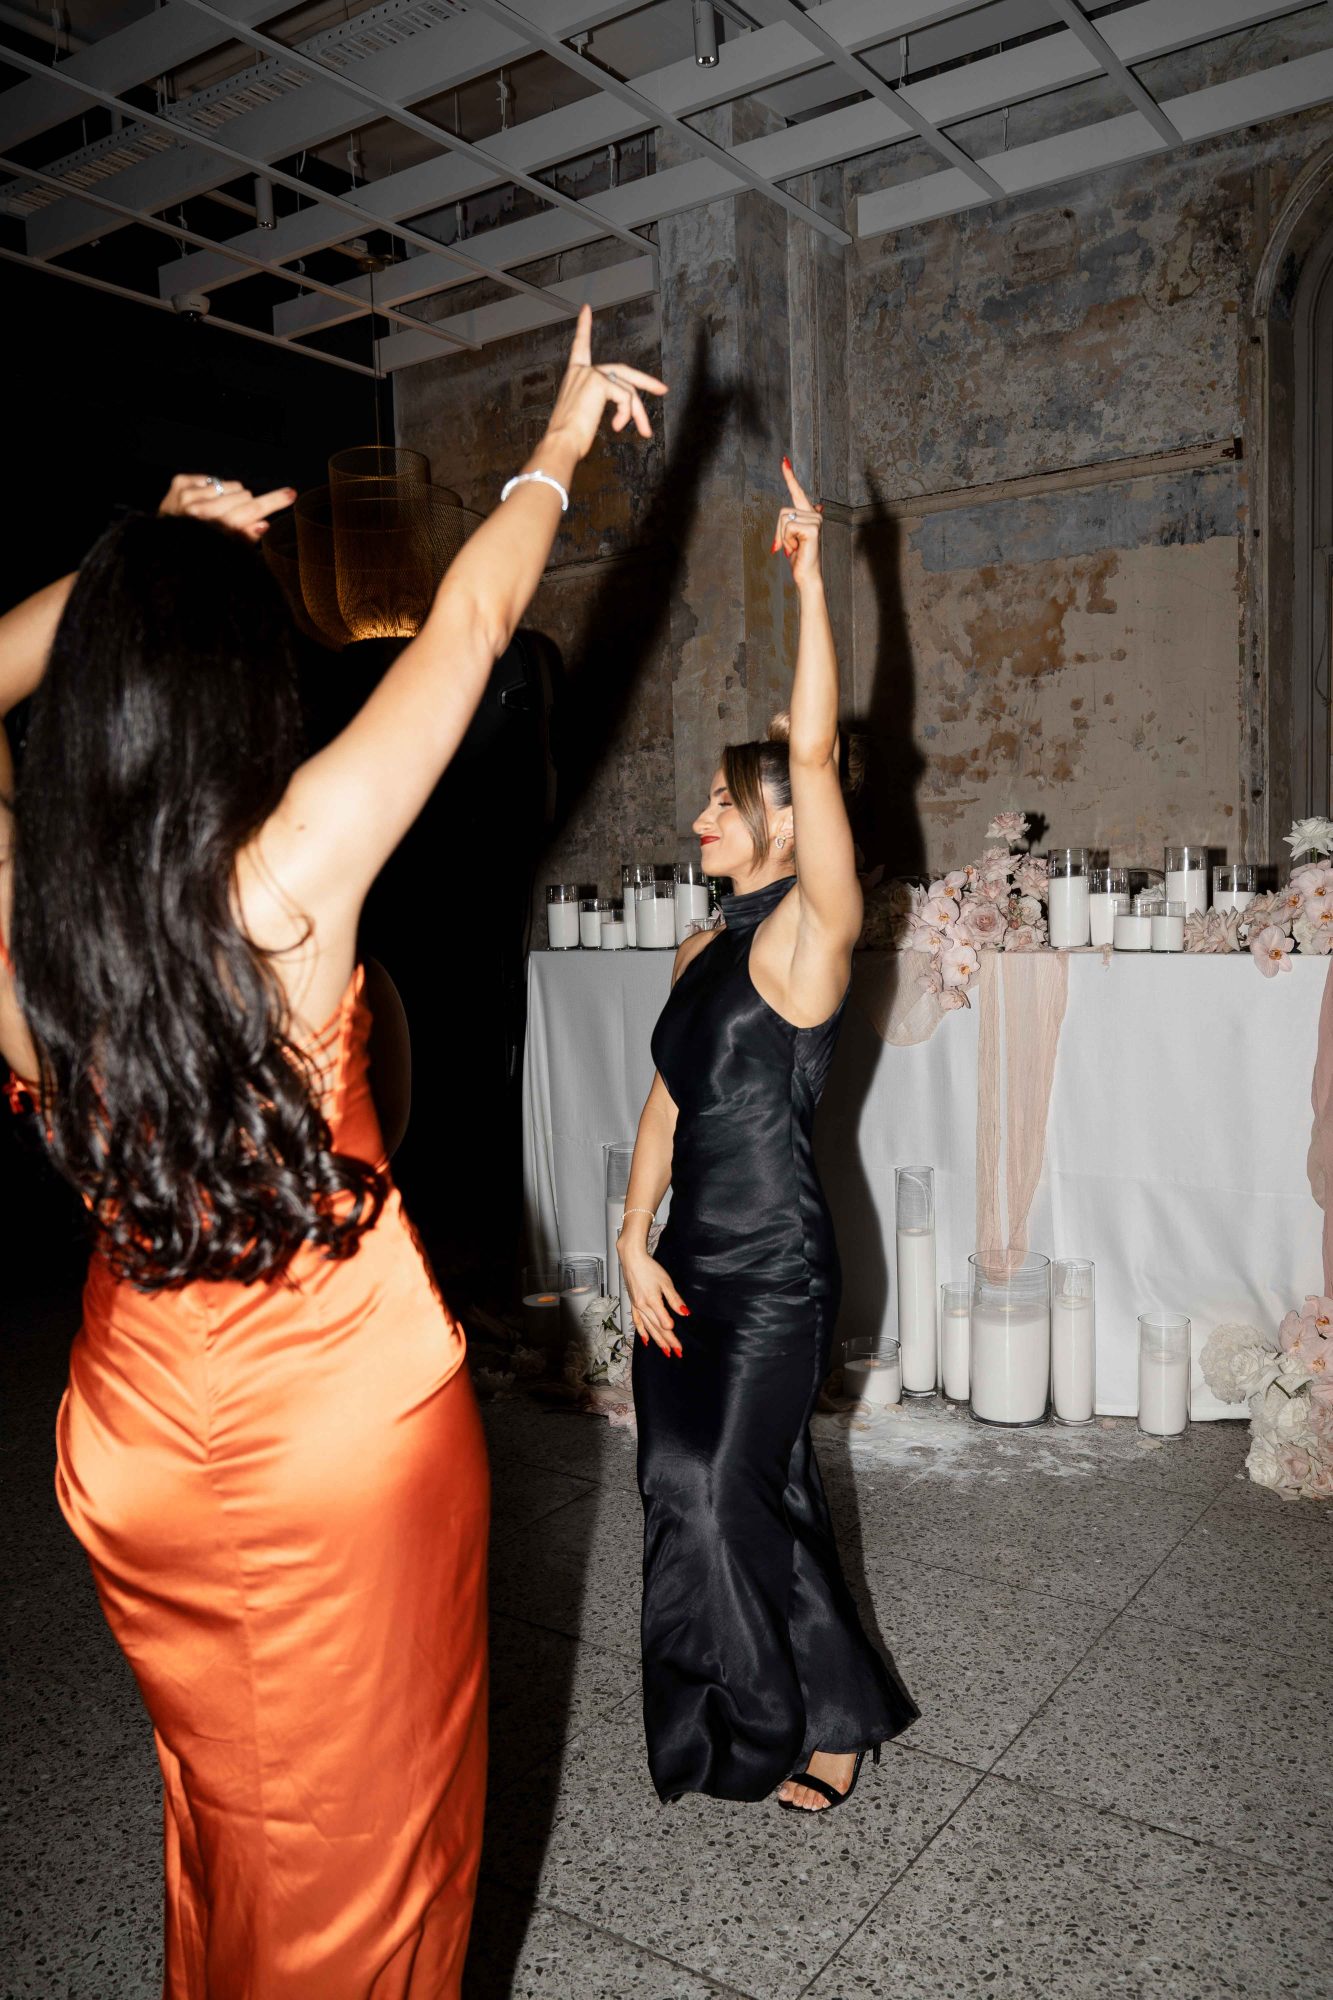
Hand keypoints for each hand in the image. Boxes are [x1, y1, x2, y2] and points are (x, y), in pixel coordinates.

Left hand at [158, 474, 296, 543]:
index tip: (290, 493)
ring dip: (227, 498)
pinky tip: (202, 504)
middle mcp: (199, 508)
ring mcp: (188, 493)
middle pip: (243, 495)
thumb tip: (263, 523)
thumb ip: (245, 538)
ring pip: (230, 485)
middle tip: (232, 521)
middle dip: (244, 506)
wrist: (163, 545)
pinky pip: (212, 479)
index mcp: (214, 528)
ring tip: (214, 514)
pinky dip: (211, 490)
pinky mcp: (180, 483)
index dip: (274, 501)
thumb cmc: (201, 553)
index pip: (252, 510)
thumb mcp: (226, 554)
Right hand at [544, 304, 666, 461]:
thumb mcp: (584, 415)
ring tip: (644, 431)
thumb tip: (619, 413)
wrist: (560, 443)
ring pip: (628, 390)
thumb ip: (598, 404)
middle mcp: (581, 371)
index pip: (580, 346)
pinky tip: (616, 427)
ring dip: (638, 413)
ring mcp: (591, 375)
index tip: (586, 309)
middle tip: (662, 389)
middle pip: (622, 370)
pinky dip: (627, 413)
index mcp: (575, 376)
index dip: (584, 327)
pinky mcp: (599, 383)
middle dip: (645, 381)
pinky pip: (626, 397)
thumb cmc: (569, 437)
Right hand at [617, 1243, 686, 1356]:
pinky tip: (646, 1340)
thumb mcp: (666, 1282)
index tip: (679, 1345)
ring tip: (665, 1351)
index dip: (672, 1335)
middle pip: (657, 1328)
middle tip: (676, 1353)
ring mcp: (637, 1306)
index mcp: (652, 1301)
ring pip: (648, 1327)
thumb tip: (684, 1313)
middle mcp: (643, 1306)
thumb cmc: (649, 1268)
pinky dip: (642, 1332)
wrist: (632, 1259)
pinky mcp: (634, 1304)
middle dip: (667, 1342)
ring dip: (657, 1340)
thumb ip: (675, 1300)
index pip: (664, 1323)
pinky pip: (637, 1321)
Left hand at [771, 456, 822, 586]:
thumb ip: (797, 521)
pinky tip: (797, 548)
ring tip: (794, 547)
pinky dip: (787, 540)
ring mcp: (815, 520)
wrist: (805, 573)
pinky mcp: (813, 528)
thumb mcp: (791, 536)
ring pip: (784, 520)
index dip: (790, 476)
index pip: (797, 492)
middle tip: (788, 546)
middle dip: (778, 531)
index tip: (784, 460)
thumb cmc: (798, 556)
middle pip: (782, 512)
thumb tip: (817, 506)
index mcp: (808, 514)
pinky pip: (788, 527)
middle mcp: (814, 514)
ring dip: (783, 537)